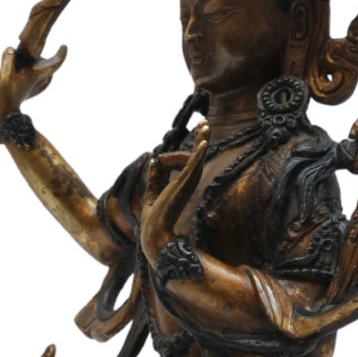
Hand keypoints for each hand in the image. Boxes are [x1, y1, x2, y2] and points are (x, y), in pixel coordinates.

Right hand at [0, 44, 67, 124]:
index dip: (61, 54)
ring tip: (34, 57)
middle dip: (49, 58)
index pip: (55, 64)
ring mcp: (34, 85)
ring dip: (40, 64)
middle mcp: (38, 80)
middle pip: (49, 66)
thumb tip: (11, 48)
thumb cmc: (7, 96)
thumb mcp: (5, 76)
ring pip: (42, 72)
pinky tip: (23, 69)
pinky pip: (35, 77)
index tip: (64, 46)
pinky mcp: (28, 89)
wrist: (5, 114)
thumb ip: (7, 61)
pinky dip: (32, 71)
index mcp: (37, 75)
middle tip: (47, 48)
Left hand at [139, 124, 208, 263]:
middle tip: (205, 122)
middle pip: (196, 156)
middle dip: (201, 138)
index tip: (164, 153)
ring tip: (205, 124)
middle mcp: (188, 182)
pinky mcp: (183, 183)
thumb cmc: (154, 219)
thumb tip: (154, 160)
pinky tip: (204, 141)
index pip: (185, 162)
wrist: (155, 234)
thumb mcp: (152, 192)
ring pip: (197, 156)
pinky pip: (193, 164)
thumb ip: (154, 177)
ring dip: (201, 139)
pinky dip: (199, 152)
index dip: (179, 153)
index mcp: (182, 184)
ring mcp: (187, 182)